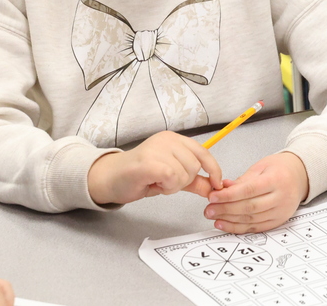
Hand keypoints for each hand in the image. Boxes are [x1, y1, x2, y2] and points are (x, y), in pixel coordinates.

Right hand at [88, 131, 223, 205]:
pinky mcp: (149, 162)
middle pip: (195, 166)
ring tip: (156, 182)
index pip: (203, 152)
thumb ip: (192, 180)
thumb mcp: (171, 177)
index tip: (217, 184)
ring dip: (172, 186)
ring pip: (184, 174)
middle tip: (163, 182)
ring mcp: (157, 148)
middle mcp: (167, 139)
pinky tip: (152, 185)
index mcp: (174, 139)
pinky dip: (166, 187)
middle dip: (183, 181)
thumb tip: (214, 188)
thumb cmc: (139, 177)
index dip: (213, 169)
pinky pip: (172, 178)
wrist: (109, 180)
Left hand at [204, 152, 309, 232]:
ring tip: (214, 216)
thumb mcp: (262, 166)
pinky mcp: (279, 221)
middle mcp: (282, 197)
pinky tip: (226, 224)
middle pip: (249, 207)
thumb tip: (222, 189)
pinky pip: (256, 227)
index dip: (229, 195)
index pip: (249, 190)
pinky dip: (238, 227)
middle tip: (209, 209)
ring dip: (229, 220)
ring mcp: (281, 211)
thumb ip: (242, 180)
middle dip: (225, 209)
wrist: (301, 176)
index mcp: (277, 179)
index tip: (213, 196)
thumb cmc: (281, 168)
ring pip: (251, 220)